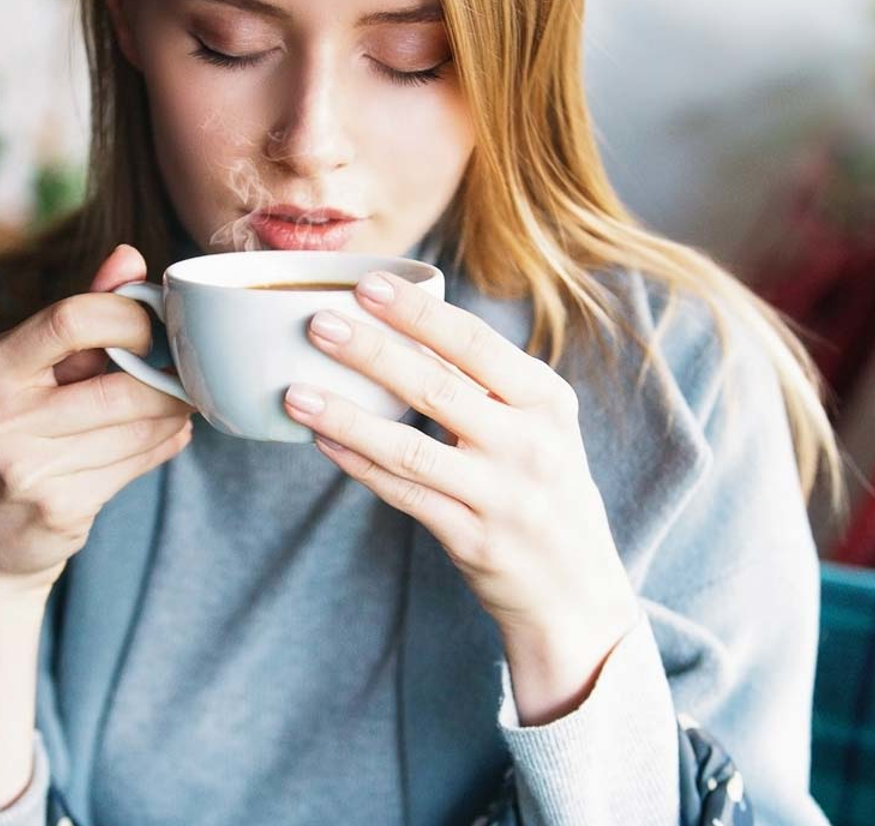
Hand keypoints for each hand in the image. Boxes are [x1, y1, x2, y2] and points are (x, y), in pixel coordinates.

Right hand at [0, 243, 195, 601]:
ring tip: (178, 405)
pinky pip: (138, 463)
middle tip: (186, 374)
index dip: (129, 318)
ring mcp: (25, 469)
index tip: (151, 328)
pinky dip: (164, 444)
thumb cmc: (18, 435)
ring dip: (172, 414)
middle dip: (165, 380)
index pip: (71, 319)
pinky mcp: (58, 508)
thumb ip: (81, 311)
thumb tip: (129, 255)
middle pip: (118, 385)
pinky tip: (167, 435)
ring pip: (136, 427)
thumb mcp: (31, 371)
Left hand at [281, 268, 640, 719]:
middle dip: (372, 352)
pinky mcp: (474, 539)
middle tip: (319, 323)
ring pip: (410, 448)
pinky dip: (359, 465)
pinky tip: (323, 440)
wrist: (577, 589)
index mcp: (545, 399)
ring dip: (348, 417)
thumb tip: (402, 323)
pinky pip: (404, 494)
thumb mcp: (539, 423)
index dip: (417, 312)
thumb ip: (486, 380)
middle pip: (437, 387)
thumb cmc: (543, 483)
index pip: (474, 342)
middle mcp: (529, 443)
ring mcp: (501, 495)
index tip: (367, 284)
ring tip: (296, 392)